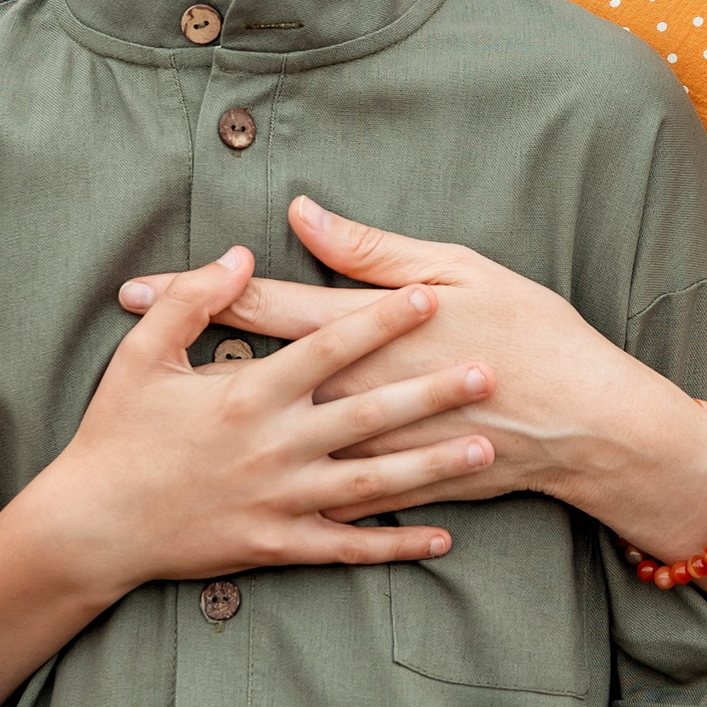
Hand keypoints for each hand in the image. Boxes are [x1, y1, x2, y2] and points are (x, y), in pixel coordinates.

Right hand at [34, 252, 493, 587]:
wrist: (90, 526)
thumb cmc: (115, 434)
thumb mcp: (141, 355)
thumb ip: (192, 300)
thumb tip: (239, 254)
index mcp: (247, 394)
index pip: (328, 346)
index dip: (381, 319)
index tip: (429, 294)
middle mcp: (273, 446)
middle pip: (369, 413)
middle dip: (432, 391)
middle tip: (487, 371)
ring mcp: (280, 500)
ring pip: (373, 483)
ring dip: (433, 466)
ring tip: (485, 448)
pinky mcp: (277, 546)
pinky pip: (348, 547)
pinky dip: (396, 545)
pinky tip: (443, 536)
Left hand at [119, 197, 706, 558]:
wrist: (588, 423)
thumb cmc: (532, 333)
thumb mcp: (462, 268)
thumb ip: (375, 249)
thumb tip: (306, 215)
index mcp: (368, 327)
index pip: (263, 302)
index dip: (197, 292)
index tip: (134, 285)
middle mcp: (354, 389)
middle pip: (250, 368)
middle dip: (184, 356)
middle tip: (118, 348)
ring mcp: (370, 444)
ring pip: (271, 434)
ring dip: (214, 425)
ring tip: (153, 422)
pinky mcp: (393, 483)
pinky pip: (318, 490)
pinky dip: (274, 487)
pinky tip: (229, 489)